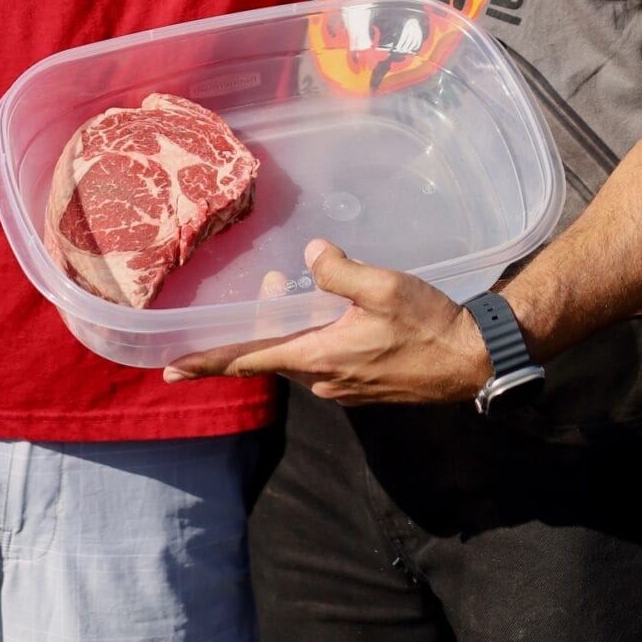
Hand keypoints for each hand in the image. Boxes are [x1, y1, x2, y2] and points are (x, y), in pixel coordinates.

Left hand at [163, 239, 490, 404]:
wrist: (471, 360)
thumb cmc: (428, 324)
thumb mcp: (383, 286)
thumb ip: (340, 270)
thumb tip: (308, 253)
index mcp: (319, 357)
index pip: (249, 360)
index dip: (207, 362)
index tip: (171, 370)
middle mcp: (324, 381)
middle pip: (271, 356)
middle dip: (257, 326)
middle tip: (261, 289)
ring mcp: (344, 387)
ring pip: (297, 357)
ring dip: (286, 328)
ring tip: (288, 288)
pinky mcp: (362, 385)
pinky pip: (320, 361)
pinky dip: (310, 337)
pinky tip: (325, 311)